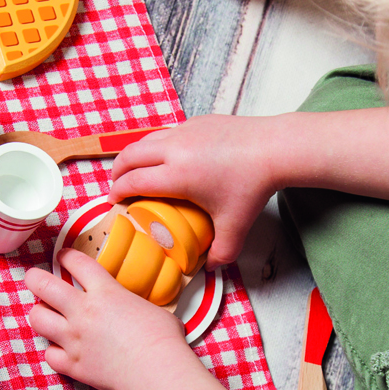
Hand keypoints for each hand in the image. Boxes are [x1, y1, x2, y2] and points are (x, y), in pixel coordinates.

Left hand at [24, 251, 189, 389]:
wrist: (156, 371)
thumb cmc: (162, 339)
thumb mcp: (151, 308)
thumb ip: (133, 305)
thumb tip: (137, 311)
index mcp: (105, 292)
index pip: (76, 263)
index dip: (66, 256)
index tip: (63, 256)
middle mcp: (83, 312)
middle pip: (43, 285)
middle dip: (34, 278)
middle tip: (35, 279)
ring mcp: (74, 339)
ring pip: (37, 319)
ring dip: (39, 314)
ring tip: (45, 315)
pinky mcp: (73, 365)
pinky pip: (50, 355)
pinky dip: (54, 352)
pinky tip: (62, 351)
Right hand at [109, 116, 281, 267]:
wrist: (274, 149)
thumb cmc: (252, 186)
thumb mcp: (235, 227)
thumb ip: (221, 252)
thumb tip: (210, 268)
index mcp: (176, 175)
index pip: (132, 182)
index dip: (117, 192)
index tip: (114, 202)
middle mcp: (174, 149)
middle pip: (128, 156)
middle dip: (117, 172)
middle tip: (118, 186)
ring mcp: (184, 131)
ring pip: (145, 140)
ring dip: (134, 156)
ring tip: (136, 170)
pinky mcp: (197, 121)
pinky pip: (166, 133)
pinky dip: (157, 146)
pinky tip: (167, 158)